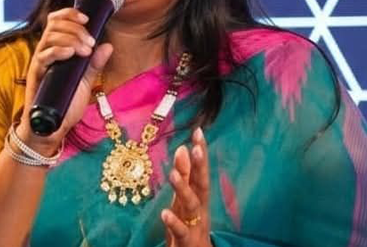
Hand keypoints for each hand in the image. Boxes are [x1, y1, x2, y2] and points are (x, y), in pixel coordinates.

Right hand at [18, 8, 112, 152]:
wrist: (53, 128)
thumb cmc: (66, 104)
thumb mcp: (85, 81)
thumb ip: (94, 63)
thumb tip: (108, 46)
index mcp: (56, 49)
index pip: (57, 20)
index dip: (70, 14)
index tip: (88, 19)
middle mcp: (46, 52)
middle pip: (54, 25)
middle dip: (76, 28)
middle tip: (91, 42)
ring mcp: (40, 62)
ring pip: (50, 37)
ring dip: (71, 38)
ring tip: (85, 51)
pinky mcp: (35, 75)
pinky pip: (44, 56)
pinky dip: (59, 50)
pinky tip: (71, 53)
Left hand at [161, 128, 211, 246]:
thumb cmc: (190, 226)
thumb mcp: (184, 199)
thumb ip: (185, 176)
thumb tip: (182, 148)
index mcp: (199, 197)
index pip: (200, 171)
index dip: (201, 152)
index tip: (198, 131)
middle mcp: (200, 209)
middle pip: (202, 185)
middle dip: (200, 166)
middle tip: (195, 147)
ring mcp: (195, 225)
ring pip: (192, 205)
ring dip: (183, 189)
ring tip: (173, 174)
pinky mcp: (187, 241)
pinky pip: (181, 231)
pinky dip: (174, 222)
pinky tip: (164, 212)